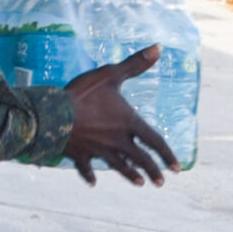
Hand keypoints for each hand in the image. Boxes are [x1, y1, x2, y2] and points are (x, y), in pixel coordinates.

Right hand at [63, 47, 178, 185]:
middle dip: (152, 171)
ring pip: (118, 166)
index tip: (177, 167)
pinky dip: (90, 175)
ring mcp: (98, 150)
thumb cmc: (84, 94)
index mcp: (128, 123)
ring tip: (139, 184)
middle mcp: (117, 141)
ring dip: (129, 175)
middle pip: (140, 159)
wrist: (54, 115)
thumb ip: (135, 64)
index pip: (154, 141)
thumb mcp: (111, 74)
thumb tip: (159, 47)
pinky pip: (86, 168)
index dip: (167, 154)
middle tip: (160, 183)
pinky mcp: (80, 155)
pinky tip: (94, 183)